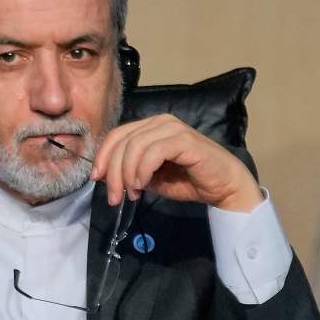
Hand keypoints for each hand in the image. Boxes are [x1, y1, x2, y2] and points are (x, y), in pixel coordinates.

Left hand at [90, 114, 263, 211]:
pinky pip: (153, 152)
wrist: (223, 186)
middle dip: (113, 171)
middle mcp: (159, 122)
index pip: (116, 135)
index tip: (97, 179)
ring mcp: (172, 128)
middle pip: (122, 140)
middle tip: (114, 197)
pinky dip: (142, 170)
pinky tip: (143, 185)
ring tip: (131, 194)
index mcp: (149, 127)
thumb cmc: (188, 181)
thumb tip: (104, 175)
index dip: (103, 156)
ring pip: (134, 145)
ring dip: (127, 174)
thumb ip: (129, 172)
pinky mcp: (184, 139)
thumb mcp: (149, 178)